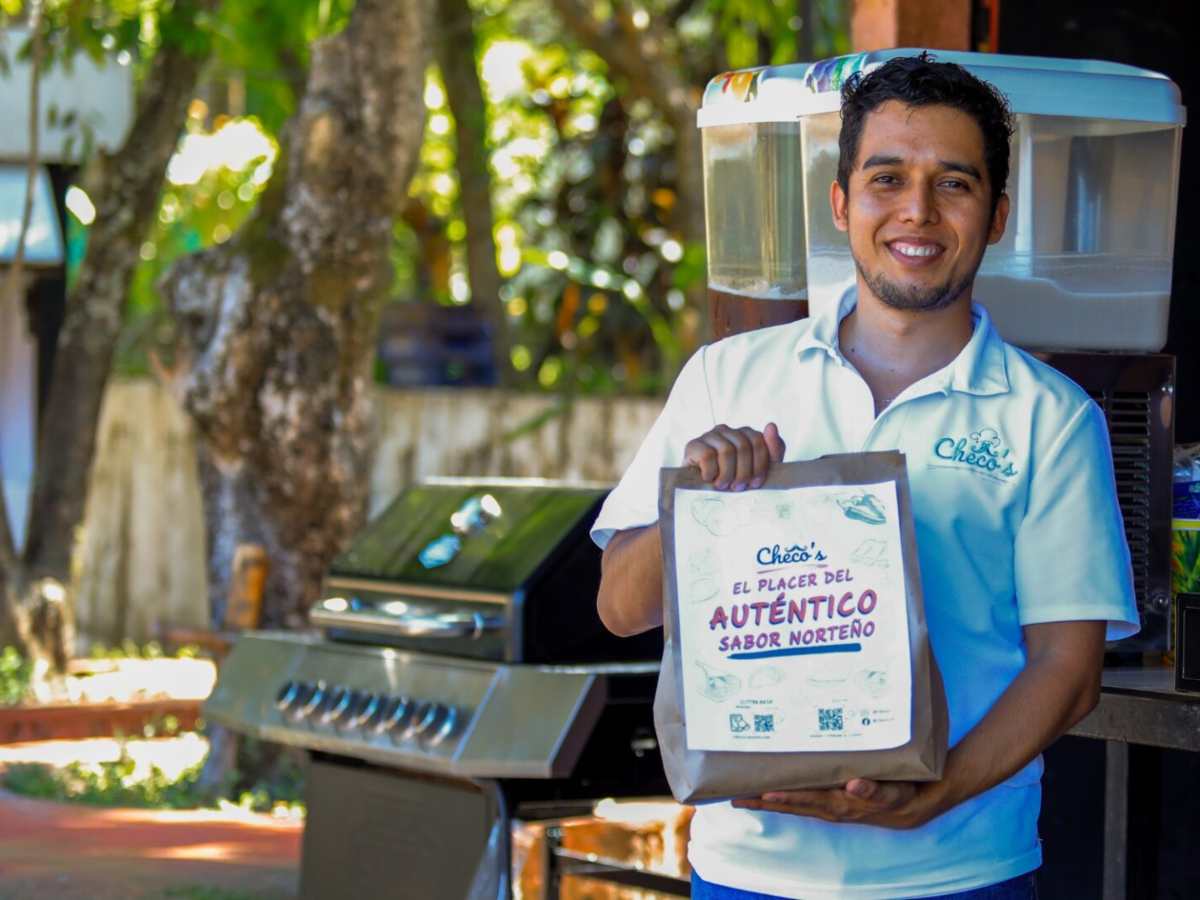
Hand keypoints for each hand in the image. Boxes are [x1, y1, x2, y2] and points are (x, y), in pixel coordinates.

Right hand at [683, 422, 784, 490]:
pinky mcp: (693, 445)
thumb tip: (771, 426)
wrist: (703, 493)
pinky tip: (709, 478)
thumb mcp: (760, 471)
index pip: (758, 441)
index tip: (755, 483)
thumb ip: (773, 450)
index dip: (759, 466)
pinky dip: (711, 472)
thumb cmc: (734, 481)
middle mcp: (727, 430)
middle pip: (743, 447)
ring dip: (727, 474)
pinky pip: (708, 455)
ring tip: (723, 485)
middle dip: (743, 473)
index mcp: (744, 433)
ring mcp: (709, 436)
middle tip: (738, 487)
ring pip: (727, 451)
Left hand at [730, 778, 938, 829]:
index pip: (806, 800)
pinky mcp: (836, 799)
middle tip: (735, 796)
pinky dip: (788, 794)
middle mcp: (831, 805)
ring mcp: (832, 803)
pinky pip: (806, 797)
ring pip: (796, 801)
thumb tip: (853, 784)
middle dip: (764, 800)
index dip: (784, 797)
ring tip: (743, 795)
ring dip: (770, 799)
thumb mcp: (894, 792)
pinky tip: (770, 790)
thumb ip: (875, 789)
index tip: (761, 794)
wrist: (918, 803)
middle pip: (793, 803)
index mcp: (841, 803)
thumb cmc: (904, 794)